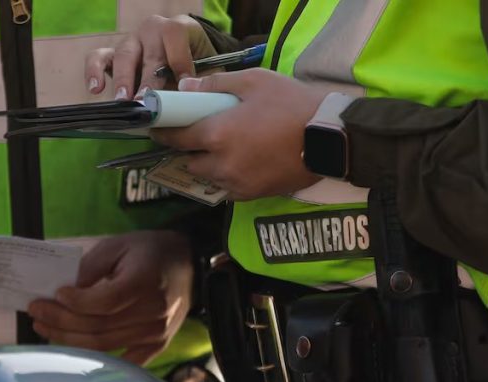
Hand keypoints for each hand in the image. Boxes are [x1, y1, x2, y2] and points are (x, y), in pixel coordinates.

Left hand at [27, 231, 193, 365]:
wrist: (189, 265)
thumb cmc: (150, 251)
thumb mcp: (118, 245)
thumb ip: (91, 266)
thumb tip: (64, 290)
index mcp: (143, 282)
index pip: (104, 302)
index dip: (76, 303)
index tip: (55, 295)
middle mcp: (152, 312)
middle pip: (99, 327)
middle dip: (61, 322)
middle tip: (36, 312)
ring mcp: (156, 333)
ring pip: (104, 346)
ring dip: (69, 340)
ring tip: (45, 328)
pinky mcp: (157, 345)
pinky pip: (122, 361)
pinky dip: (96, 358)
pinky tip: (72, 349)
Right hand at [85, 14, 216, 99]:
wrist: (183, 62)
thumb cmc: (197, 68)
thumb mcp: (207, 71)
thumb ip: (204, 82)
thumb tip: (197, 97)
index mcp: (178, 29)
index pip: (175, 35)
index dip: (179, 59)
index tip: (183, 84)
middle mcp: (152, 30)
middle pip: (149, 51)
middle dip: (148, 78)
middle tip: (146, 99)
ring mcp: (131, 42)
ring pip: (124, 54)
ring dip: (123, 79)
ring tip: (123, 99)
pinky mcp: (113, 55)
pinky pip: (98, 57)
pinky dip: (94, 71)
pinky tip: (95, 89)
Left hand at [151, 69, 328, 199]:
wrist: (330, 137)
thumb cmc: (292, 103)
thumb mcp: (254, 81)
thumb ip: (214, 84)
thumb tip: (185, 88)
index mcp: (218, 134)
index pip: (176, 137)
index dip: (164, 132)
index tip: (157, 127)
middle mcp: (222, 164)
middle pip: (189, 160)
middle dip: (188, 148)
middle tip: (198, 133)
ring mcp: (237, 183)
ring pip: (207, 176)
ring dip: (207, 163)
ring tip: (222, 147)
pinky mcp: (252, 195)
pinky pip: (227, 187)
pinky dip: (226, 175)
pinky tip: (240, 160)